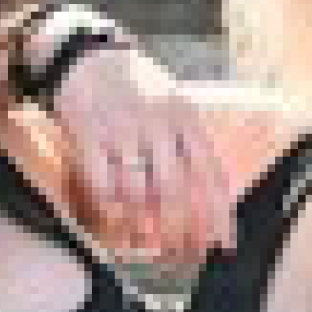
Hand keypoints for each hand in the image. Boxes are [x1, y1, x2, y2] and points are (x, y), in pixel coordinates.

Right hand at [49, 42, 234, 262]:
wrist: (87, 57)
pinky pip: (101, 185)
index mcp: (185, 118)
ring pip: (136, 193)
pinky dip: (109, 207)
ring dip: (141, 224)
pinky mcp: (88, 136)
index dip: (219, 214)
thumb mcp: (174, 108)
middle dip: (178, 230)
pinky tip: (114, 216)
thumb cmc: (137, 90)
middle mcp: (157, 124)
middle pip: (174, 190)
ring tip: (145, 241)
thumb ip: (191, 148)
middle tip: (180, 254)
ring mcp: (121, 131)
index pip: (210, 173)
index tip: (224, 245)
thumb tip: (213, 198)